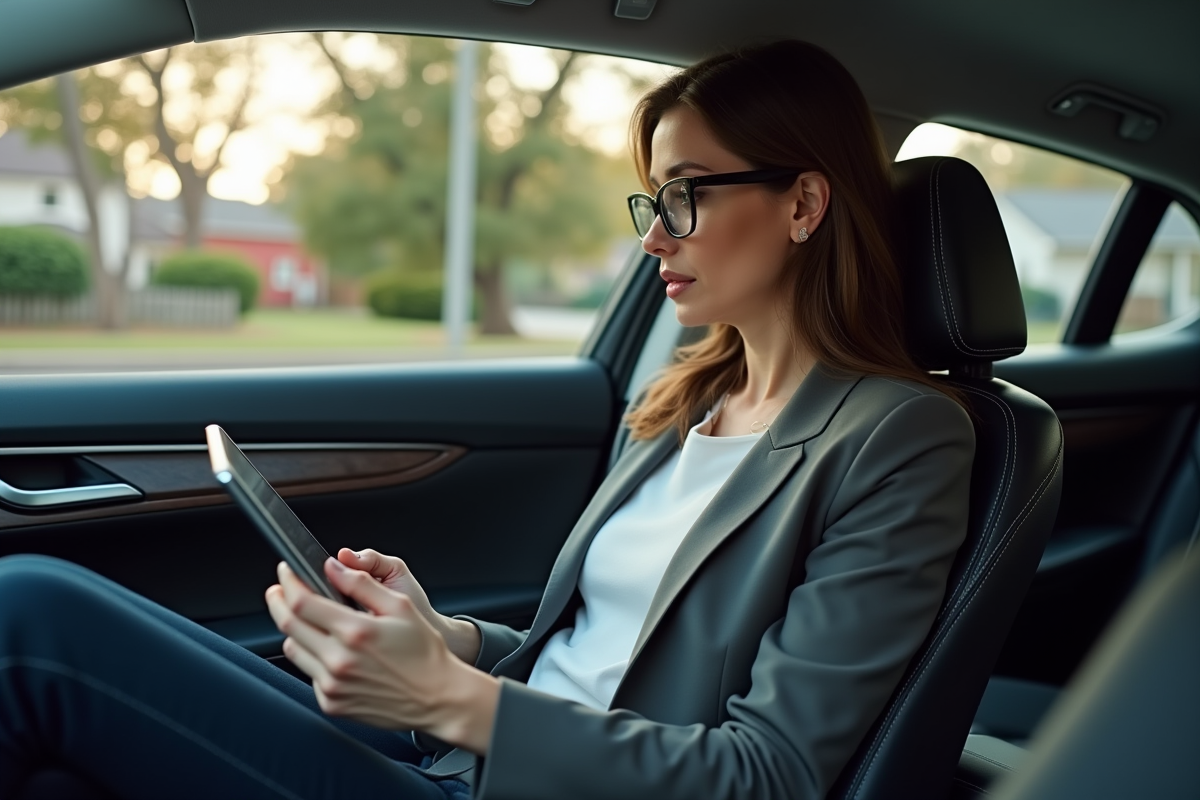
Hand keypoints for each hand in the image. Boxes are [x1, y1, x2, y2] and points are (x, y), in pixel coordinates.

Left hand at [265, 559, 497, 753]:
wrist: (436, 698)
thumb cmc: (424, 652)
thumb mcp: (401, 606)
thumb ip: (363, 583)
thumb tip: (333, 567)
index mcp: (355, 632)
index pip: (302, 602)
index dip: (288, 582)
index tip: (286, 572)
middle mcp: (339, 661)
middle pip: (288, 624)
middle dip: (278, 602)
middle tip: (279, 590)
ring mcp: (332, 686)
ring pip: (293, 649)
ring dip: (294, 630)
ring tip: (310, 621)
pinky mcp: (331, 703)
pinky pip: (309, 673)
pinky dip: (313, 657)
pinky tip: (332, 651)